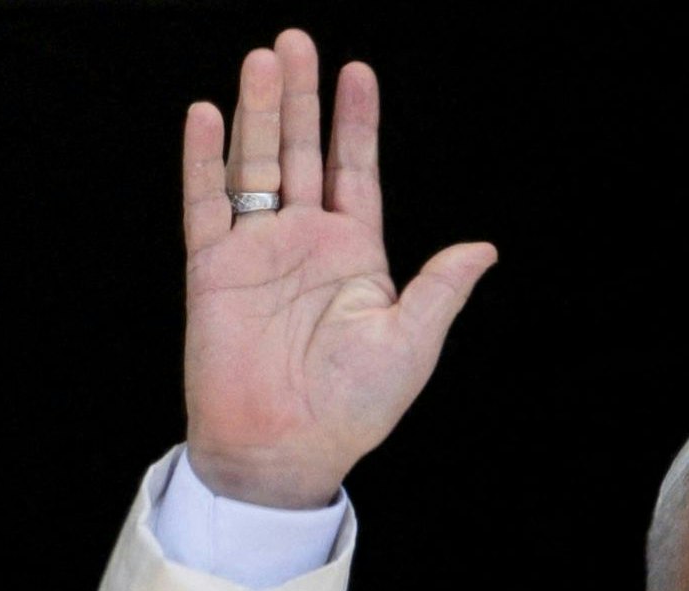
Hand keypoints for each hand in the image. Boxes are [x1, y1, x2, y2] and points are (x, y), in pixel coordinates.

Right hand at [178, 30, 496, 509]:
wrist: (284, 451)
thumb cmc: (352, 408)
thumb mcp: (411, 343)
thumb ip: (440, 288)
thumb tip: (484, 247)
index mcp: (354, 255)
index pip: (355, 171)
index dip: (355, 122)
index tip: (357, 71)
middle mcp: (304, 243)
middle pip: (300, 152)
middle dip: (300, 97)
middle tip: (296, 39)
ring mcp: (256, 252)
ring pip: (255, 165)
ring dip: (258, 112)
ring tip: (263, 59)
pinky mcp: (212, 270)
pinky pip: (205, 204)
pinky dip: (205, 160)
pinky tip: (208, 115)